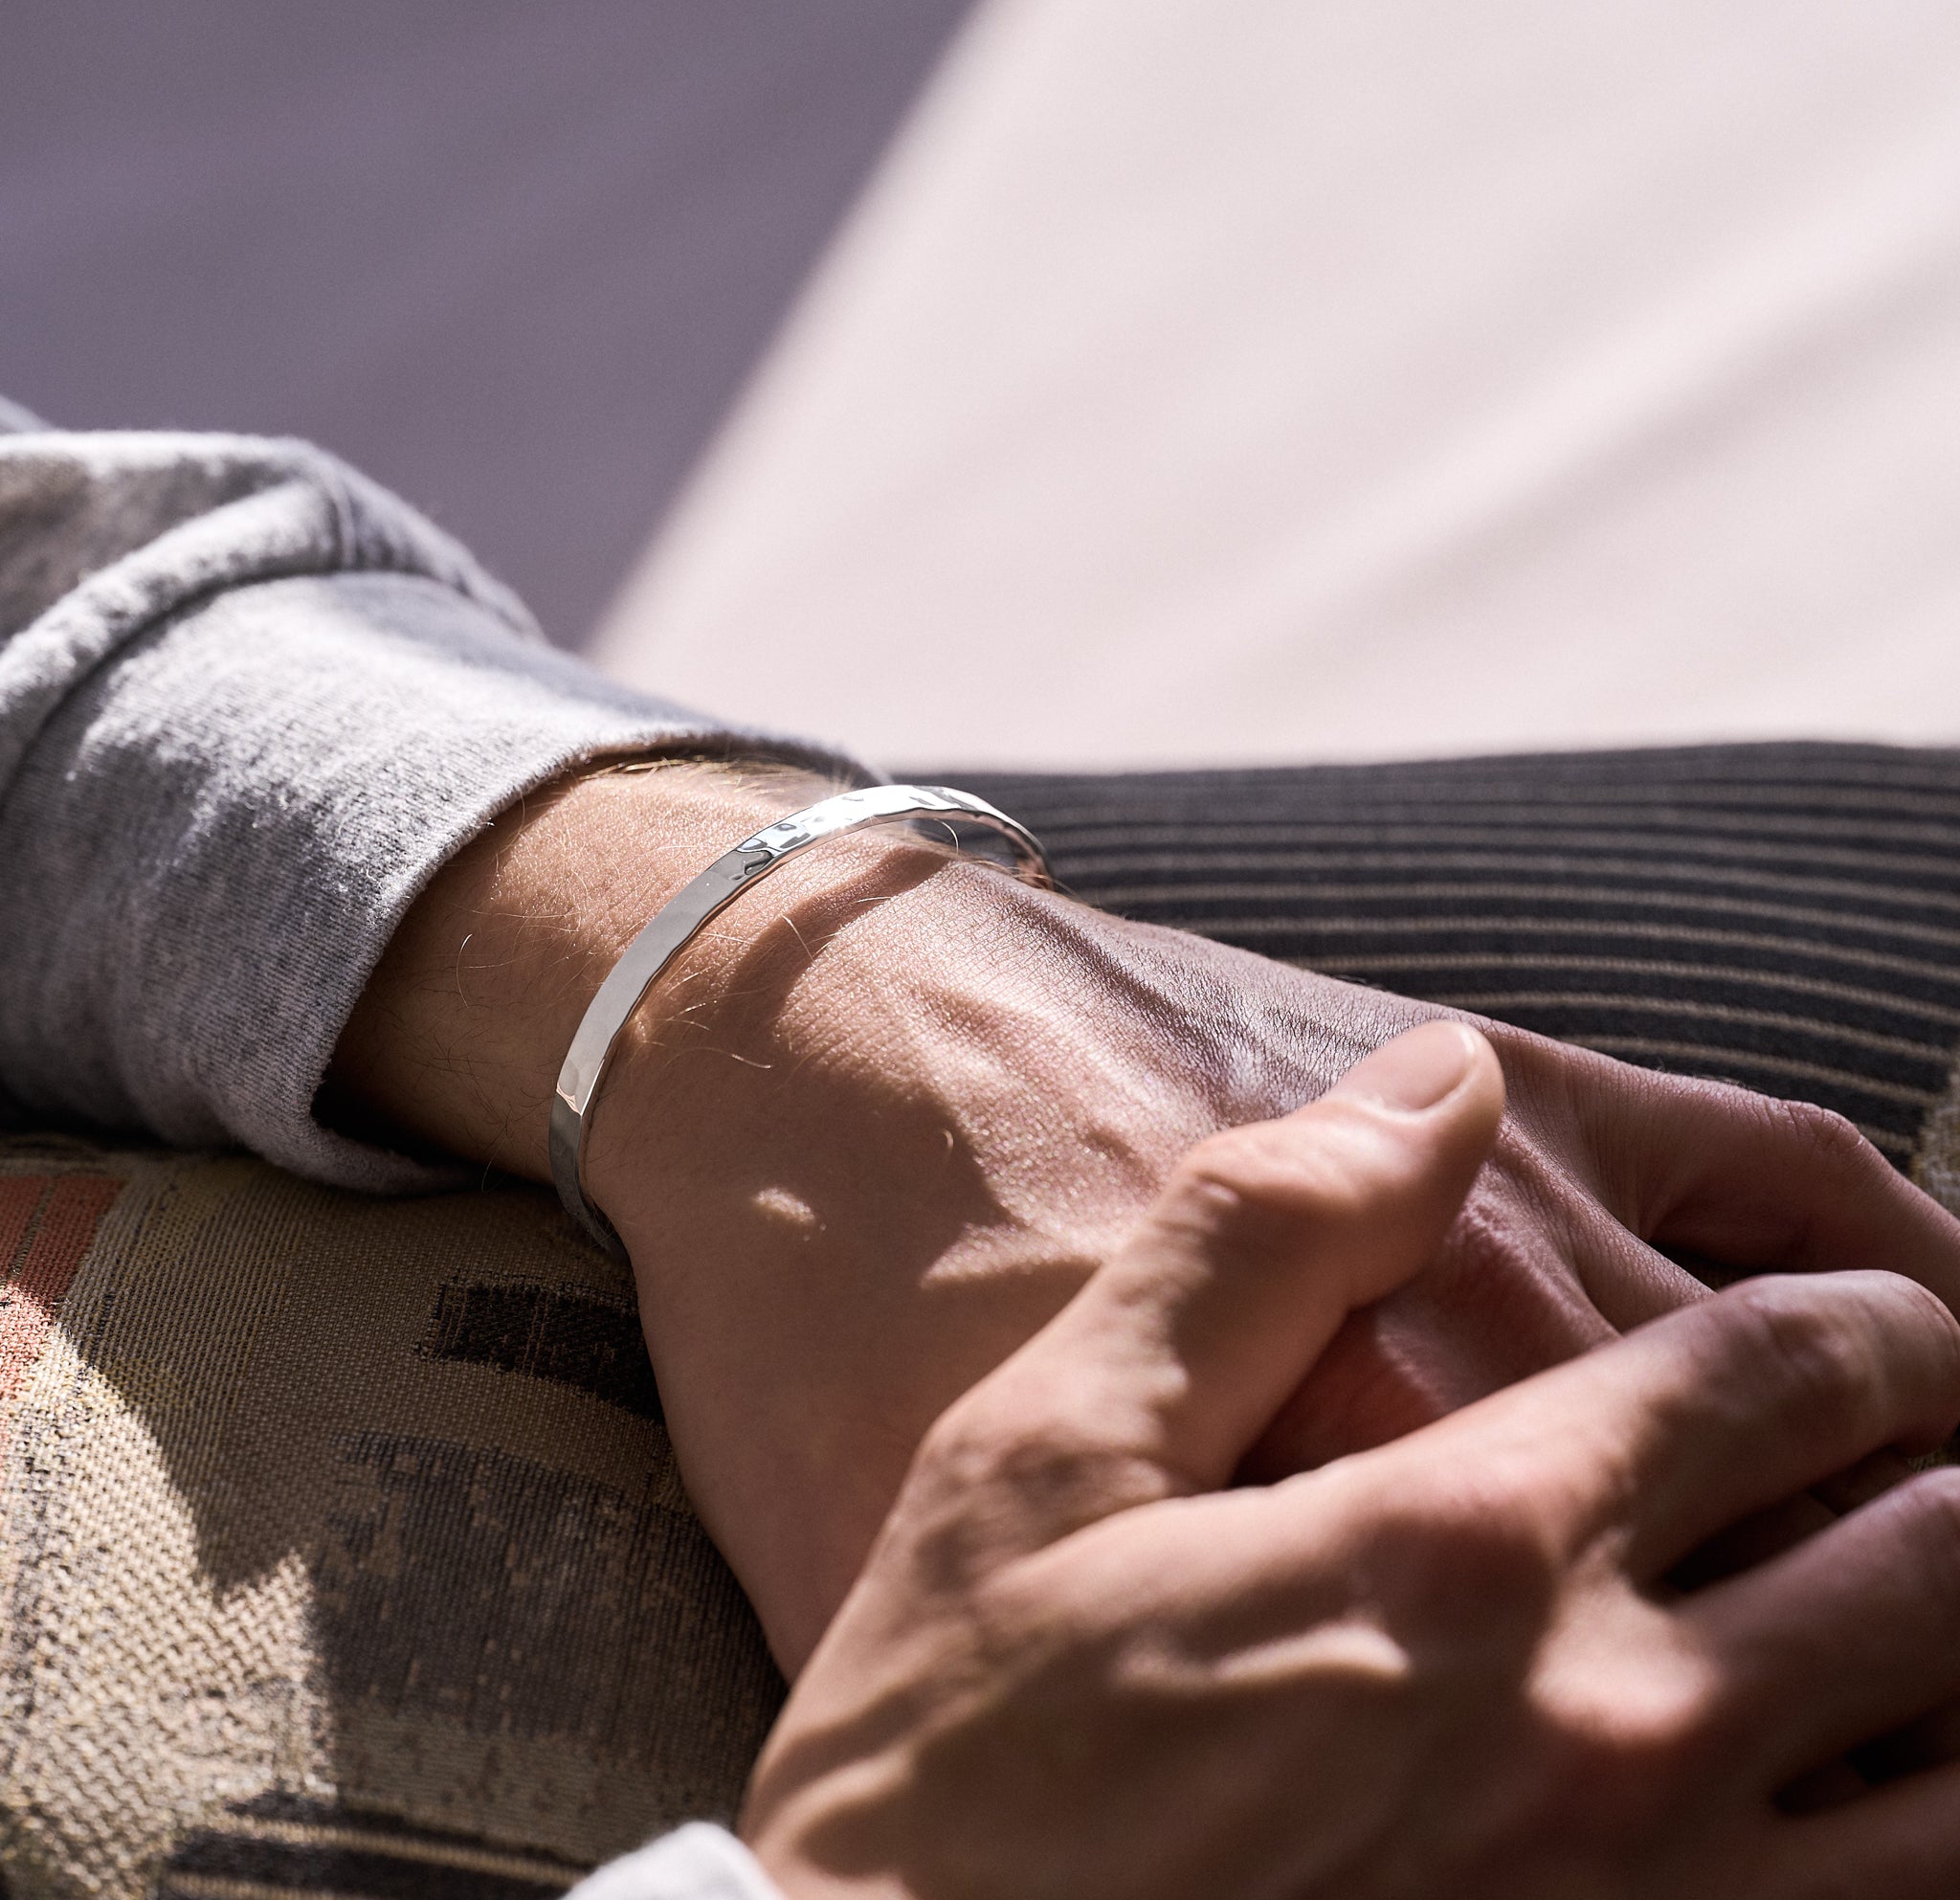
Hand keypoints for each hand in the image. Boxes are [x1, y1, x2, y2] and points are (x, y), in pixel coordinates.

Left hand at [333, 764, 1959, 1666]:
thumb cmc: (843, 1325)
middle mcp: (1502, 1401)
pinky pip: (1768, 1156)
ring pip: (1824, 1370)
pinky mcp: (1512, 1084)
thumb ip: (1158, 1686)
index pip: (1705, 1692)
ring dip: (1917, 1452)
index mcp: (1386, 1549)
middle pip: (1822, 1558)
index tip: (1857, 1770)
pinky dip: (1867, 1225)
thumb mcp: (967, 1594)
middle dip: (1901, 1612)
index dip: (1828, 1753)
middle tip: (1911, 1653)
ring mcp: (1529, 1215)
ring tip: (1939, 1500)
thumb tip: (1309, 1777)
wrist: (824, 1060)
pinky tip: (1916, 1282)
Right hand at [743, 1025, 1959, 1899]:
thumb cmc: (958, 1744)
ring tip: (1930, 1615)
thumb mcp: (1051, 1444)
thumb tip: (1436, 1080)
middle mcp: (1596, 1739)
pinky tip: (1879, 1812)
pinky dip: (1918, 1852)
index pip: (1771, 1379)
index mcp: (1460, 1547)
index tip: (1881, 1323)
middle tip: (1938, 1440)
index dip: (1868, 1327)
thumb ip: (1256, 1237)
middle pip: (1933, 1569)